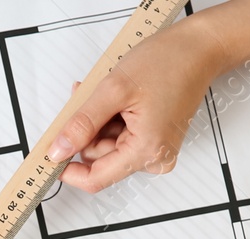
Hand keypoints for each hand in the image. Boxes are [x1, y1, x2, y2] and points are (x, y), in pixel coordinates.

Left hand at [47, 19, 225, 192]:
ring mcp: (155, 150)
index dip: (68, 170)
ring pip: (107, 146)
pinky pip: (120, 137)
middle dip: (86, 131)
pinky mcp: (155, 140)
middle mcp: (154, 158)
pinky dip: (110, 119)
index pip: (95, 179)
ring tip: (106, 93)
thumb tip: (58, 151)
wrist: (199, 49)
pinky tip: (115, 98)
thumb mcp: (114, 90)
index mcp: (146, 151)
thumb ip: (82, 124)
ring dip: (97, 121)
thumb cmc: (168, 62)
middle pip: (99, 159)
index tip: (50, 156)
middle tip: (86, 100)